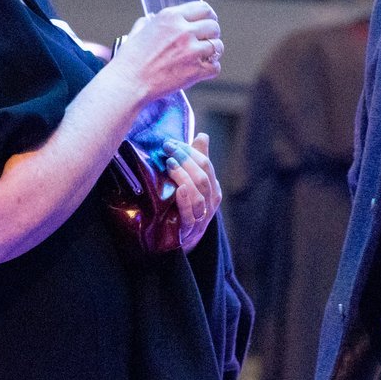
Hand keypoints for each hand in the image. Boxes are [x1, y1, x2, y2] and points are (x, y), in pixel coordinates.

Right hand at [107, 2, 222, 103]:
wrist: (128, 83)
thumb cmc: (129, 60)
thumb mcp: (137, 33)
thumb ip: (147, 23)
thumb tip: (149, 20)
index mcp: (170, 17)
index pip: (203, 8)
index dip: (209, 16)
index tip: (208, 22)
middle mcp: (184, 30)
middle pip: (214, 26)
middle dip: (212, 34)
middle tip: (206, 42)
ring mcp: (192, 50)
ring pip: (218, 46)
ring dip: (213, 52)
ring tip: (203, 57)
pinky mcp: (196, 70)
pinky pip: (215, 67)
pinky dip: (210, 70)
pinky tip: (200, 71)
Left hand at [162, 132, 221, 249]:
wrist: (178, 243)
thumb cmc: (184, 209)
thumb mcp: (192, 185)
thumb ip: (197, 161)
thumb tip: (203, 135)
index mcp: (213, 188)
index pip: (206, 164)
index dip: (190, 151)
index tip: (171, 142)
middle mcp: (211, 202)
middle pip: (204, 176)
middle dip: (185, 158)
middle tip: (168, 147)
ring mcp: (201, 217)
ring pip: (200, 192)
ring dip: (184, 175)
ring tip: (169, 163)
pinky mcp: (189, 230)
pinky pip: (190, 213)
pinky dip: (186, 199)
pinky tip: (179, 189)